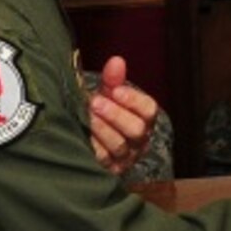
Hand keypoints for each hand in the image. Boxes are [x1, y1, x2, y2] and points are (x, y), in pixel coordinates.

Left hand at [87, 55, 156, 175]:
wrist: (88, 136)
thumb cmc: (103, 111)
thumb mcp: (108, 93)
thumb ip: (113, 78)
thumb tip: (116, 60)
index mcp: (143, 118)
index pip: (149, 110)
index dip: (132, 100)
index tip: (115, 90)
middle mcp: (139, 139)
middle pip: (136, 130)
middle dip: (115, 115)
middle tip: (95, 102)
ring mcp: (126, 157)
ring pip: (119, 146)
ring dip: (101, 129)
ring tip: (86, 115)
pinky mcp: (111, 170)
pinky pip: (104, 160)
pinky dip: (92, 146)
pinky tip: (82, 134)